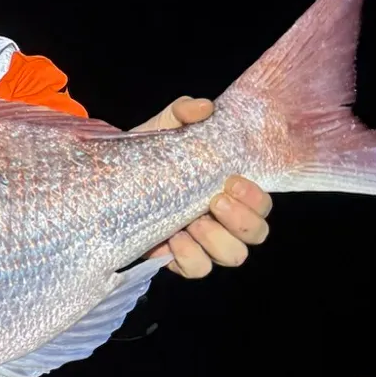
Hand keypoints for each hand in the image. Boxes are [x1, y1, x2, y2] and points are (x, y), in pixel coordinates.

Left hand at [134, 98, 272, 277]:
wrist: (112, 178)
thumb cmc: (150, 153)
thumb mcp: (165, 127)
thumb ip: (183, 112)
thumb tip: (203, 108)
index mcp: (229, 191)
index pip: (263, 205)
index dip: (256, 200)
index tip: (231, 180)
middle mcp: (223, 220)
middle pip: (257, 235)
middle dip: (241, 220)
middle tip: (214, 201)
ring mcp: (203, 242)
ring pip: (233, 256)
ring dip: (216, 240)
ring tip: (193, 222)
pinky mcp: (177, 259)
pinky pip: (197, 269)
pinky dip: (188, 257)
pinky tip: (172, 240)